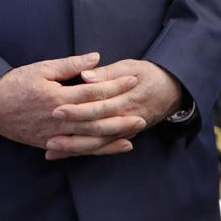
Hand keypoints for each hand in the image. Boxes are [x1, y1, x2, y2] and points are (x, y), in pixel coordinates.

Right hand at [0, 52, 142, 155]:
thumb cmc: (15, 83)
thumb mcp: (42, 68)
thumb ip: (71, 64)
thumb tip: (97, 57)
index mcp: (58, 97)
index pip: (94, 92)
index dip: (115, 85)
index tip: (133, 79)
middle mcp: (58, 118)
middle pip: (96, 119)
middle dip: (120, 116)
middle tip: (142, 113)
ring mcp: (54, 134)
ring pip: (88, 138)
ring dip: (112, 137)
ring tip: (133, 133)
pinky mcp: (49, 143)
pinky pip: (77, 149)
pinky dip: (96, 149)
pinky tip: (111, 147)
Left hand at [45, 59, 183, 158]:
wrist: (172, 90)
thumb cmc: (149, 74)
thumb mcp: (131, 66)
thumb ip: (107, 73)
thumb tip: (86, 75)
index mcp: (126, 98)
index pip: (99, 104)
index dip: (78, 108)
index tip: (57, 107)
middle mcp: (125, 117)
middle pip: (95, 126)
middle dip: (71, 129)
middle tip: (48, 131)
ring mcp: (124, 130)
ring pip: (97, 143)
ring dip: (73, 146)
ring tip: (51, 147)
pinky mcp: (121, 137)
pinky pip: (100, 148)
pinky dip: (81, 152)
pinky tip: (61, 154)